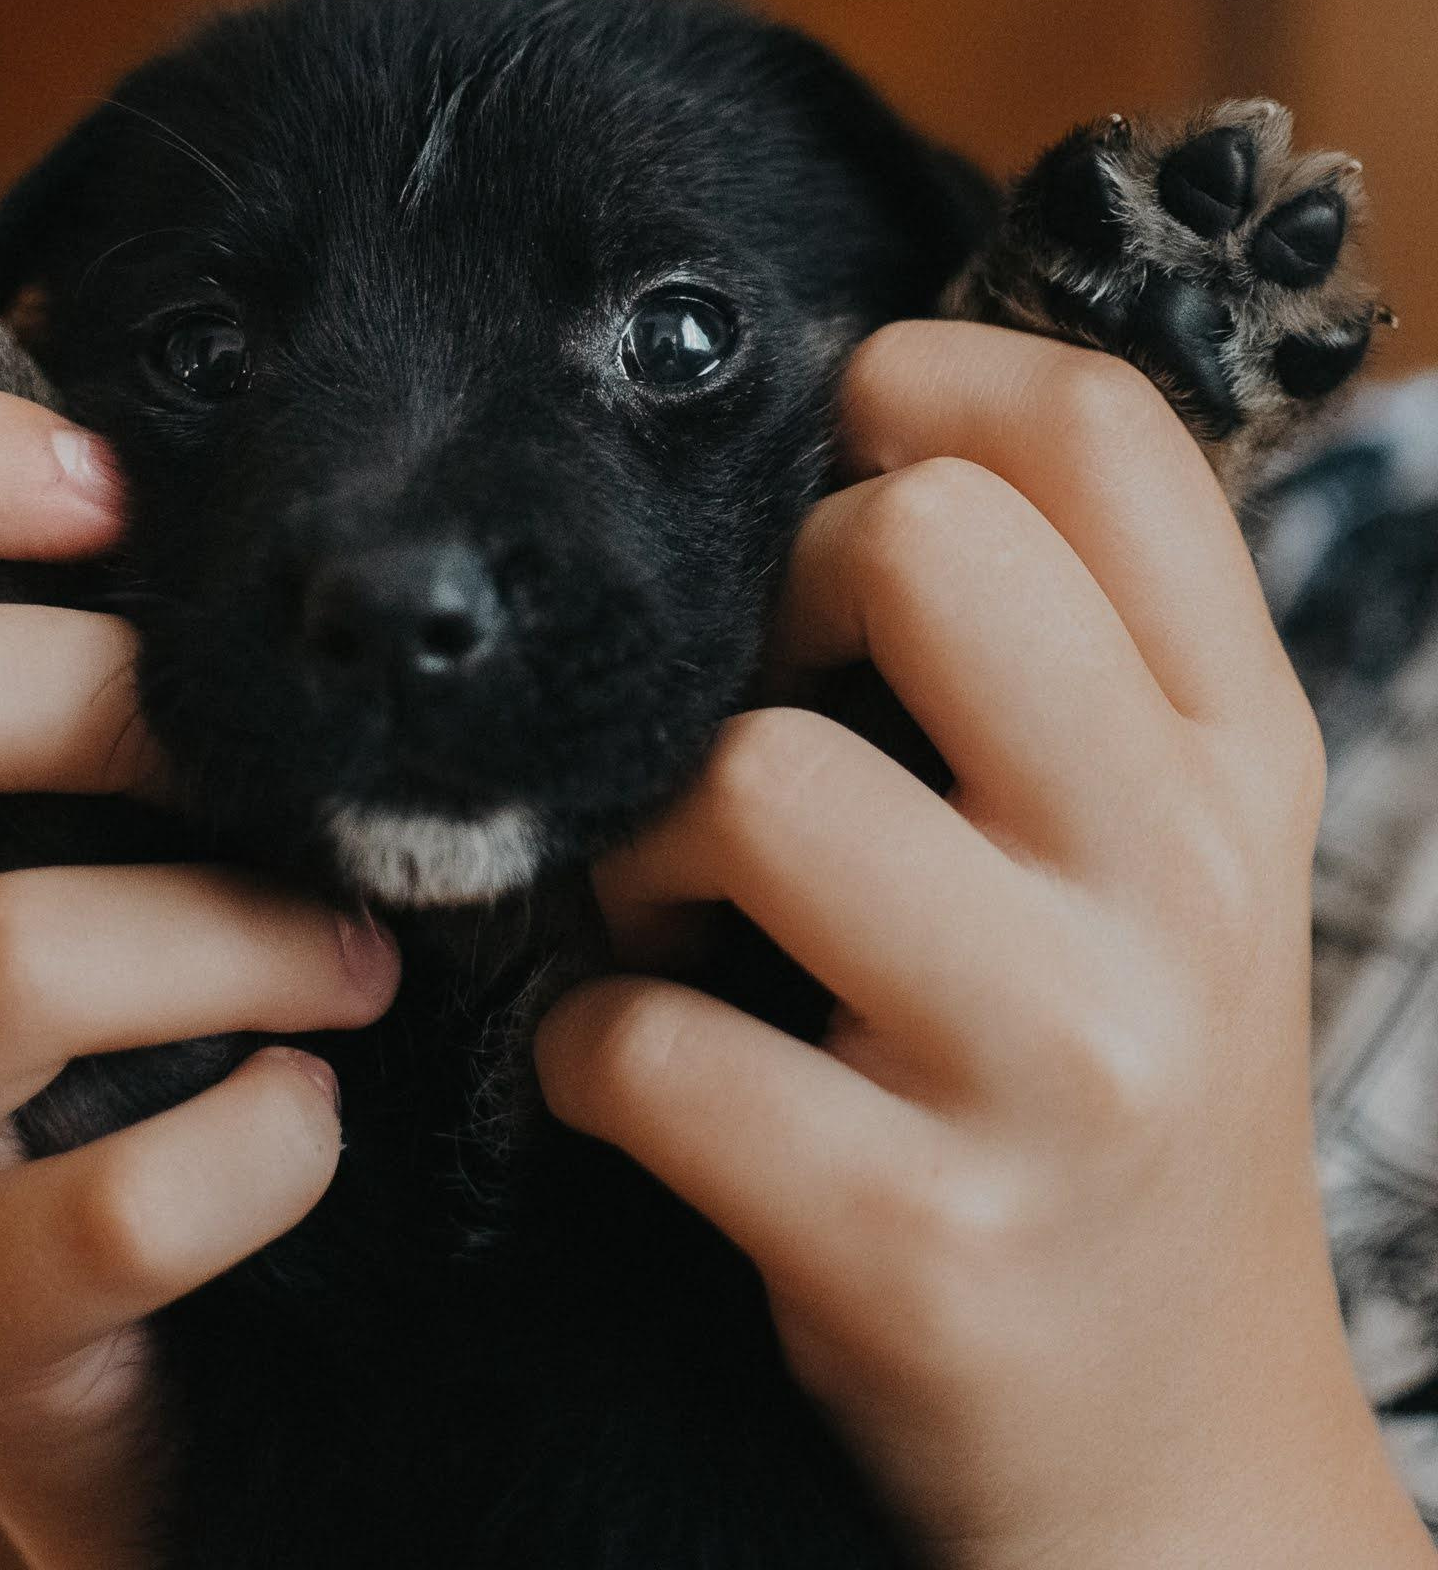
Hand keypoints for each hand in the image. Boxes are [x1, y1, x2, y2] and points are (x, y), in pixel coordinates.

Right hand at [0, 389, 399, 1567]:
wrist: (119, 1315)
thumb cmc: (133, 996)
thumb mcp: (94, 808)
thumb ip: (104, 670)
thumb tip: (245, 513)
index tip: (120, 492)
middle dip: (130, 700)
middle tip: (292, 762)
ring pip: (10, 955)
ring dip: (244, 940)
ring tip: (358, 963)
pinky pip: (119, 1208)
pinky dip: (266, 1148)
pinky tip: (310, 1120)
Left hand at [538, 324, 1433, 1568]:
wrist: (1165, 1441)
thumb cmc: (1099, 1086)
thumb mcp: (1149, 852)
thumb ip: (1044, 658)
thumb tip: (839, 454)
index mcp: (1232, 750)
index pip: (1099, 435)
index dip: (917, 382)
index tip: (825, 460)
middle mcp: (1174, 875)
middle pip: (920, 547)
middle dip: (769, 600)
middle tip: (749, 718)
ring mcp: (1057, 1059)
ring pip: (750, 786)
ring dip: (644, 851)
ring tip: (678, 925)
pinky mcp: (919, 1237)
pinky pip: (644, 1043)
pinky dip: (590, 1047)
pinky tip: (637, 1078)